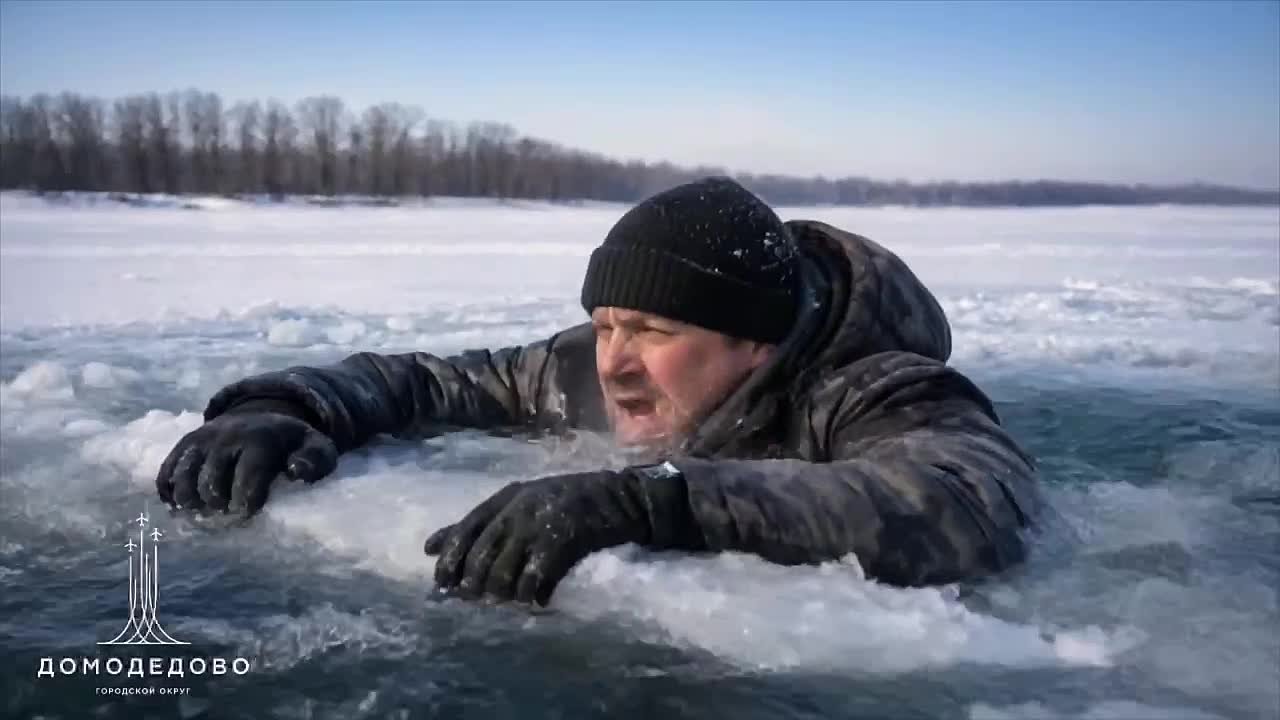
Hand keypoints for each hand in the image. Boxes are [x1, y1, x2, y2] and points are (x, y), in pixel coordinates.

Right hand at [156, 410, 337, 516]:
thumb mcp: (316, 448)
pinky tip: (180, 507)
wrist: (263, 415)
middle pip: (211, 483)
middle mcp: (227, 436)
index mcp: (261, 439)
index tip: (250, 513)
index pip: (247, 478)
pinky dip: (169, 493)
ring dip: (192, 503)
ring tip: (206, 514)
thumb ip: (316, 461)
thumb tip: (296, 472)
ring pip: (184, 478)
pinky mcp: (186, 443)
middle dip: (220, 507)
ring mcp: (202, 439)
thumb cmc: (291, 444)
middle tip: (229, 515)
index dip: (247, 503)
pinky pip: (167, 471)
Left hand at [423, 470, 659, 605]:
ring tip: (507, 603)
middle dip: (472, 583)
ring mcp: (540, 525)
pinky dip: (530, 595)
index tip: (439, 584)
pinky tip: (536, 602)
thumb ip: (478, 523)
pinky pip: (533, 579)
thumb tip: (429, 547)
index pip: (466, 529)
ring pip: (503, 571)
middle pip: (481, 554)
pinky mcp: (562, 542)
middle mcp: (518, 509)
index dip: (450, 559)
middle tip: (473, 601)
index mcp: (506, 497)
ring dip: (501, 594)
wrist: (620, 497)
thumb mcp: (520, 502)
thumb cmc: (567, 501)